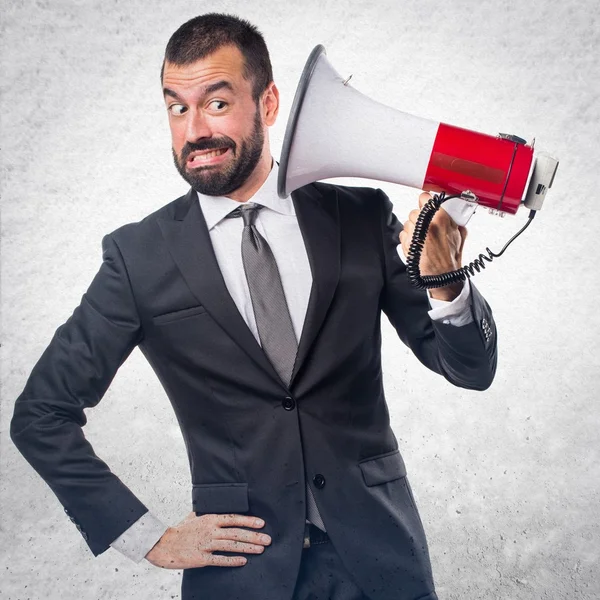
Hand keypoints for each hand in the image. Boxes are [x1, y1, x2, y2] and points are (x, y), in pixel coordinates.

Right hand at [145, 512, 270, 568]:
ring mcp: (206, 544)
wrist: (162, 544)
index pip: (233, 518)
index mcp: (210, 519)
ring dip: (247, 548)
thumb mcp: (192, 517)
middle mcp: (210, 530)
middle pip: (236, 533)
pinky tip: (243, 561)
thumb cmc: (178, 531)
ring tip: (260, 549)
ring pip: (231, 545)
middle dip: (254, 536)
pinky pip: (219, 559)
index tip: (261, 523)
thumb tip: (206, 507)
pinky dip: (232, 560)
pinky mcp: (201, 558)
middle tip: (267, 539)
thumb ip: (202, 513)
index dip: (248, 520)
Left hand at [400, 192, 467, 300]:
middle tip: (427, 226)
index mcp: (440, 218)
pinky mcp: (406, 244)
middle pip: (415, 211)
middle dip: (420, 217)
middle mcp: (425, 224)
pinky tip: (417, 244)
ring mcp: (414, 234)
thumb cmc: (451, 257)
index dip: (425, 201)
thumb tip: (448, 209)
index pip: (424, 198)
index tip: (426, 203)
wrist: (442, 275)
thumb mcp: (459, 233)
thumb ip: (452, 218)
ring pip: (408, 222)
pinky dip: (408, 237)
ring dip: (413, 228)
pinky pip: (403, 234)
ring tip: (423, 238)